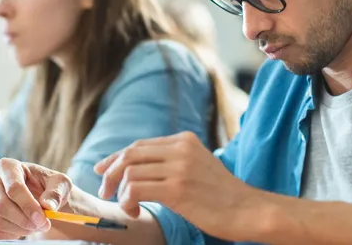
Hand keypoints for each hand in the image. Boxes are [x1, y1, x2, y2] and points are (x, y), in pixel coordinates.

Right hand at [0, 158, 73, 239]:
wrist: (42, 197)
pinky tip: (24, 228)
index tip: (43, 218)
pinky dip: (12, 235)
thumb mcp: (61, 184)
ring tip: (36, 225)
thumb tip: (48, 205)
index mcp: (8, 166)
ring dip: (21, 229)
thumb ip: (56, 192)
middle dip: (24, 220)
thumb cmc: (50, 187)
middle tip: (43, 225)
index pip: (14, 188)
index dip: (28, 206)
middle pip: (2, 206)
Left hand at [95, 131, 263, 241]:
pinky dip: (128, 201)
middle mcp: (181, 149)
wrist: (248, 209)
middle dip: (111, 172)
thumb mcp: (200, 166)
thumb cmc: (223, 195)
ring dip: (120, 191)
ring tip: (126, 206)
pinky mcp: (178, 189)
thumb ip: (176, 160)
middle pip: (130, 154)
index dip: (116, 157)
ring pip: (130, 172)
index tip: (103, 170)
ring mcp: (179, 168)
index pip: (140, 144)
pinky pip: (136, 189)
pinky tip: (134, 211)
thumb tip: (141, 168)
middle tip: (105, 190)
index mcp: (185, 140)